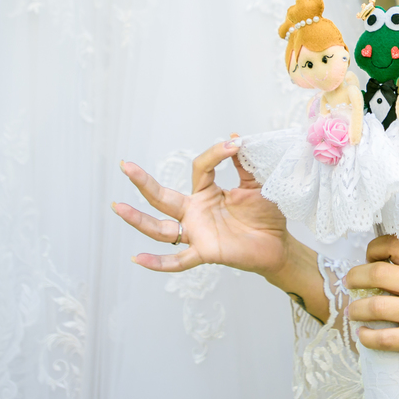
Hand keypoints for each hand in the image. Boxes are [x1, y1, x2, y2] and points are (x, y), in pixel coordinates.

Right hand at [114, 140, 288, 276]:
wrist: (278, 243)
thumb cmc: (265, 214)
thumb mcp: (256, 184)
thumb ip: (244, 164)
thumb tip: (233, 136)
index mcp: (206, 193)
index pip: (200, 168)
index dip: (214, 154)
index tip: (234, 145)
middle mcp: (195, 212)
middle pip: (163, 197)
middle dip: (143, 182)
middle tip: (126, 165)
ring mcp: (197, 233)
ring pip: (161, 228)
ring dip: (139, 220)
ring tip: (119, 207)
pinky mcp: (205, 252)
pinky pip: (178, 260)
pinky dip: (159, 262)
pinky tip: (138, 259)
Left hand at [345, 236, 398, 381]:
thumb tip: (383, 262)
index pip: (394, 244)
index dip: (373, 249)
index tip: (368, 258)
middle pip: (377, 273)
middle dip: (355, 278)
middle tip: (351, 284)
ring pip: (374, 306)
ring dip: (356, 310)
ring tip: (354, 312)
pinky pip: (383, 338)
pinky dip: (366, 338)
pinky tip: (364, 335)